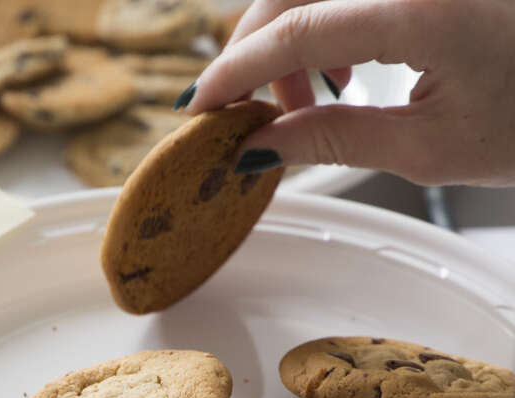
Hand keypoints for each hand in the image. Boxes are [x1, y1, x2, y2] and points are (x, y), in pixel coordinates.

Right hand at [183, 0, 514, 186]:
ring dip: (291, 36)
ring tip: (314, 99)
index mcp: (419, 8)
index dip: (234, 74)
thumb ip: (332, 141)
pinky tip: (346, 65)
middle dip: (258, 55)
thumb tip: (259, 147)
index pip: (293, 33)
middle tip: (260, 119)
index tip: (200, 109)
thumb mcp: (432, 148)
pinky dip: (327, 19)